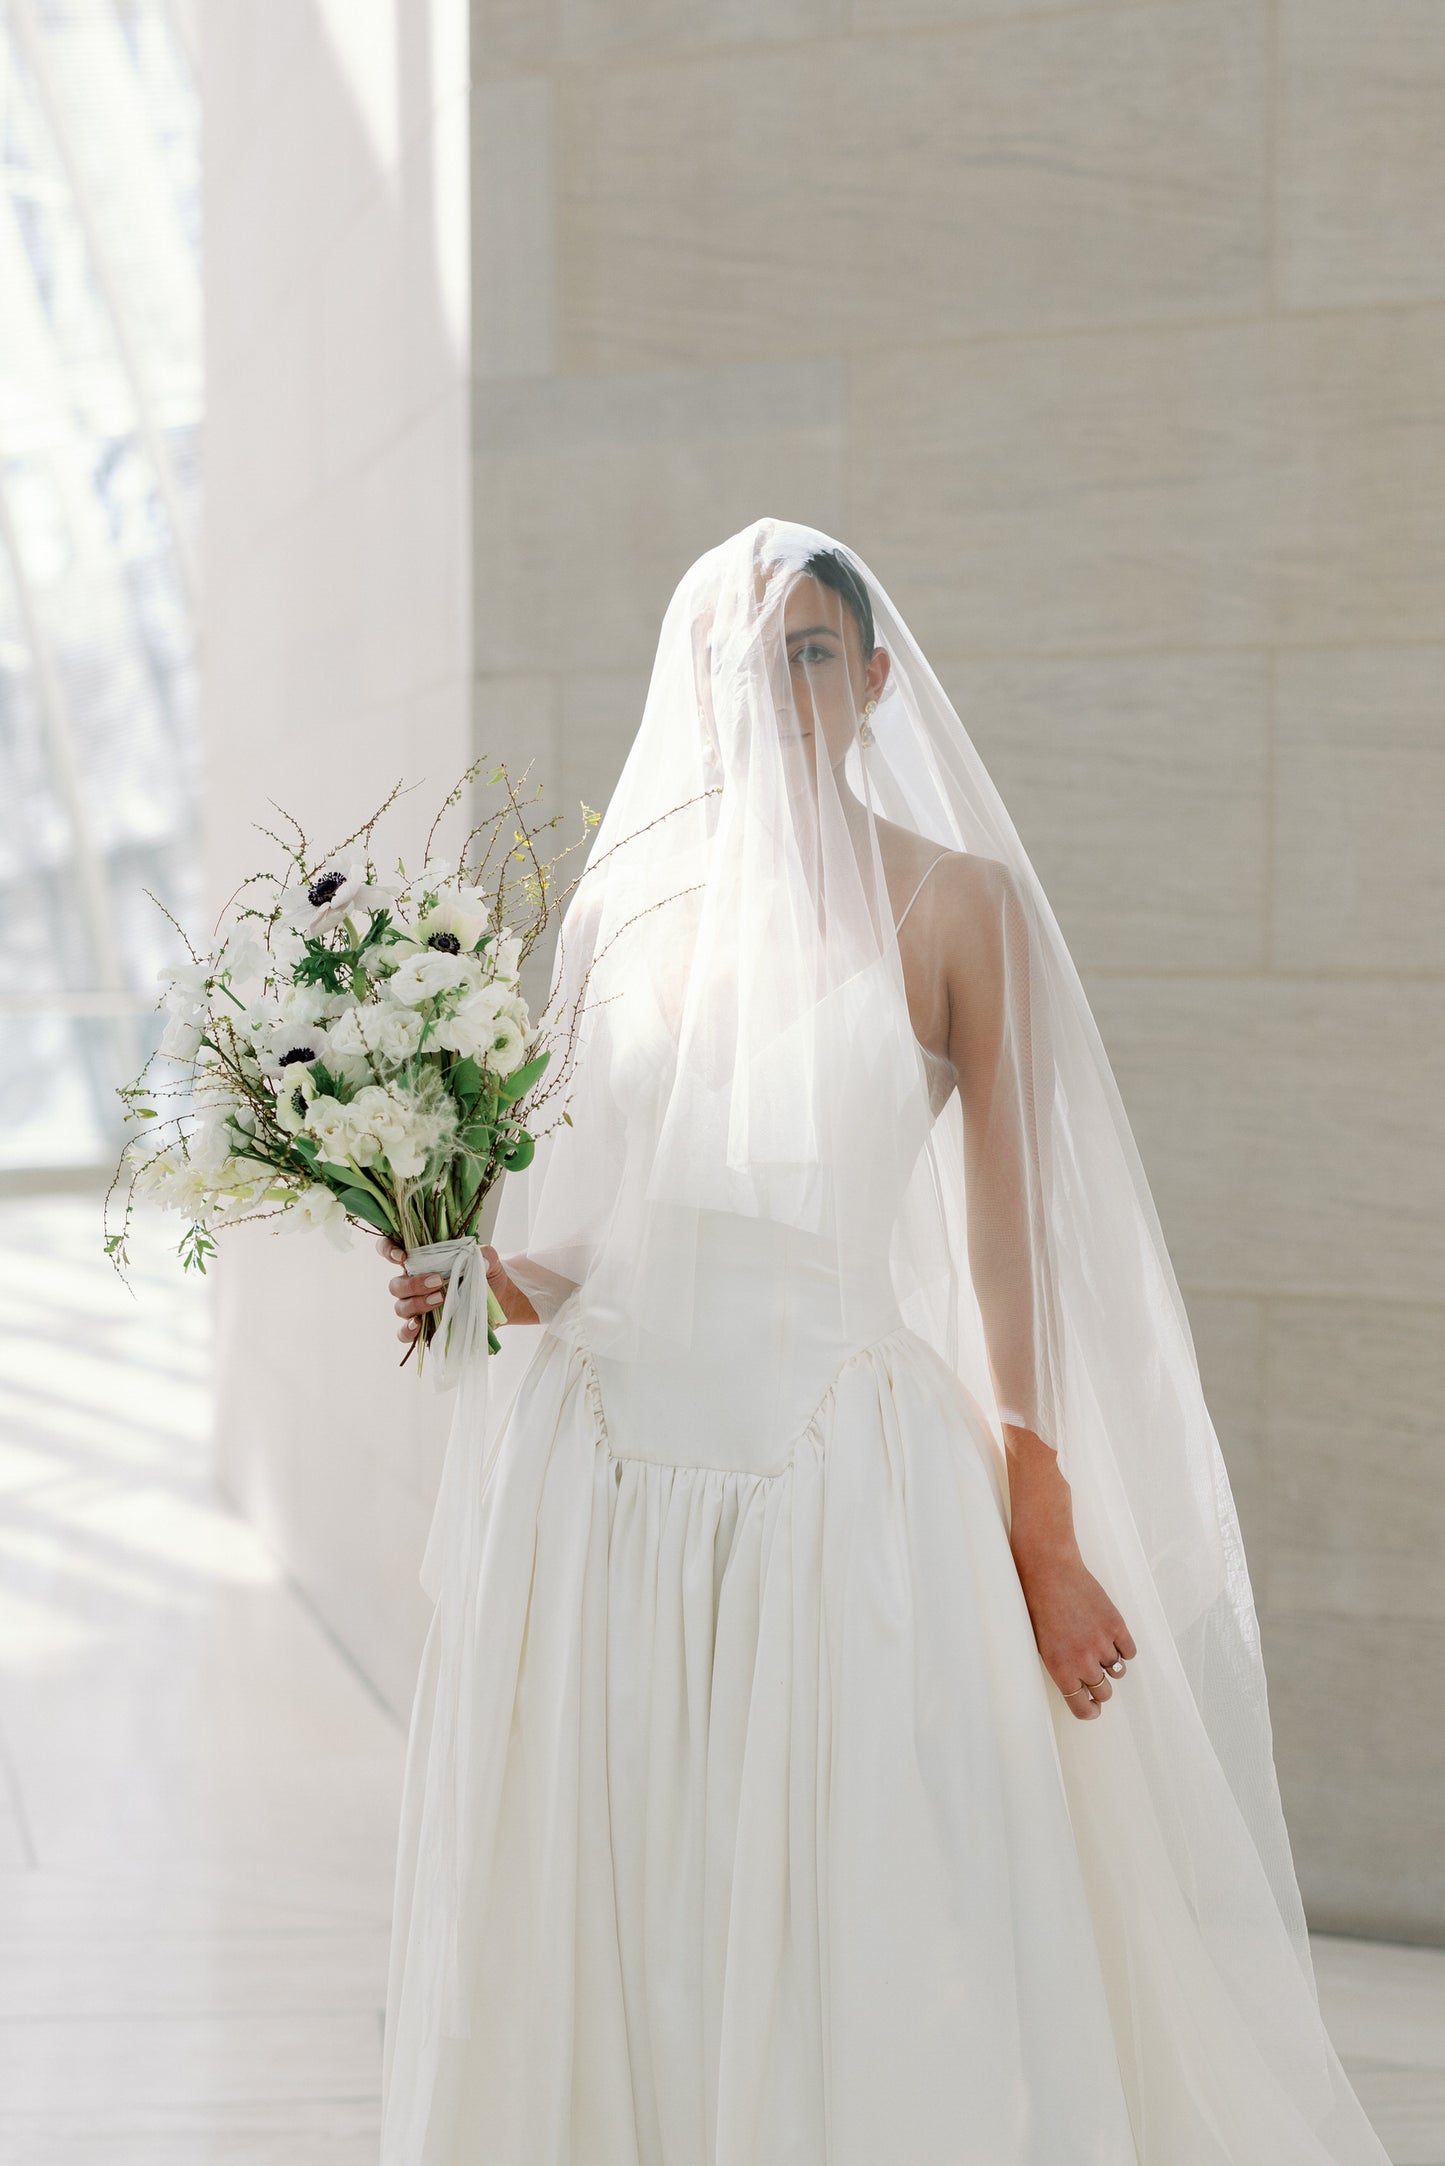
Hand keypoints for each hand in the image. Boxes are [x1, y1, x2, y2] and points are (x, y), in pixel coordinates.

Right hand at [375, 1237, 539, 1342]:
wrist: (501, 1299)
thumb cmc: (487, 1273)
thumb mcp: (489, 1258)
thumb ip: (483, 1253)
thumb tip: (479, 1259)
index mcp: (422, 1261)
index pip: (390, 1250)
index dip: (387, 1250)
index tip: (402, 1256)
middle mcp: (414, 1283)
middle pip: (395, 1284)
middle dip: (413, 1284)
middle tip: (438, 1282)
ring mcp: (418, 1307)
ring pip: (400, 1306)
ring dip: (416, 1304)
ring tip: (440, 1300)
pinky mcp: (425, 1328)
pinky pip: (404, 1332)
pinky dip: (407, 1330)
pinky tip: (419, 1326)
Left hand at [1011, 1532, 1136, 1721]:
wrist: (1050, 1571)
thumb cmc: (1037, 1605)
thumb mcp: (1041, 1645)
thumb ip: (1062, 1667)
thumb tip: (1079, 1684)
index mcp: (1061, 1670)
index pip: (1083, 1708)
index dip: (1090, 1711)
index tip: (1092, 1709)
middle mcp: (1084, 1661)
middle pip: (1103, 1691)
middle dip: (1099, 1687)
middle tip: (1094, 1676)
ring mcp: (1102, 1643)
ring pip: (1117, 1671)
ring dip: (1111, 1666)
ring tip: (1100, 1651)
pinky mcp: (1116, 1626)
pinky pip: (1129, 1651)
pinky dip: (1123, 1649)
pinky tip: (1113, 1640)